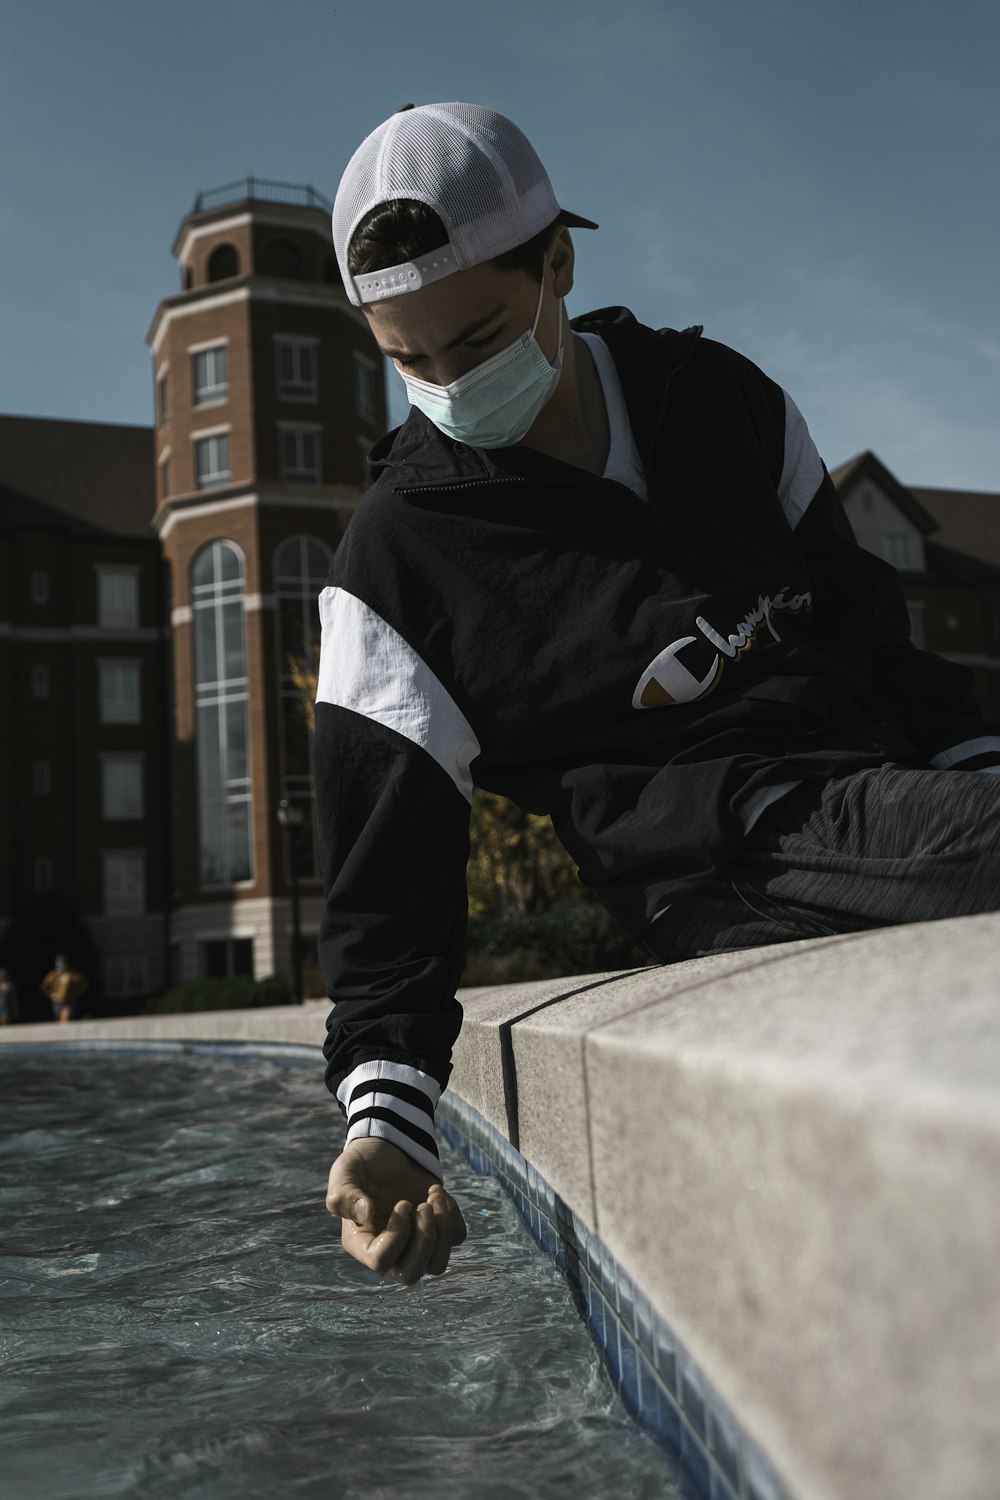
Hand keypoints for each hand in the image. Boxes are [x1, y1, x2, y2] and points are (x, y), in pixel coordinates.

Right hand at [326, 1137, 466, 1285]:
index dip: (397, 1234)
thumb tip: (365, 1214)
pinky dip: (452, 1214)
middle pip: (411, 1274)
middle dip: (425, 1239)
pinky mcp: (436, 1231)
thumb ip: (344, 1193)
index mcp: (361, 1242)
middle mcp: (388, 1251)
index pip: (380, 1262)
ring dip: (443, 1229)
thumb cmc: (365, 1163)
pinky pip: (455, 1238)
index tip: (404, 1203)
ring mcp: (414, 1245)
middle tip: (424, 1205)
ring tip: (434, 1197)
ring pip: (437, 1264)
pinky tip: (436, 1193)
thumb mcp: (346, 1171)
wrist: (390, 1149)